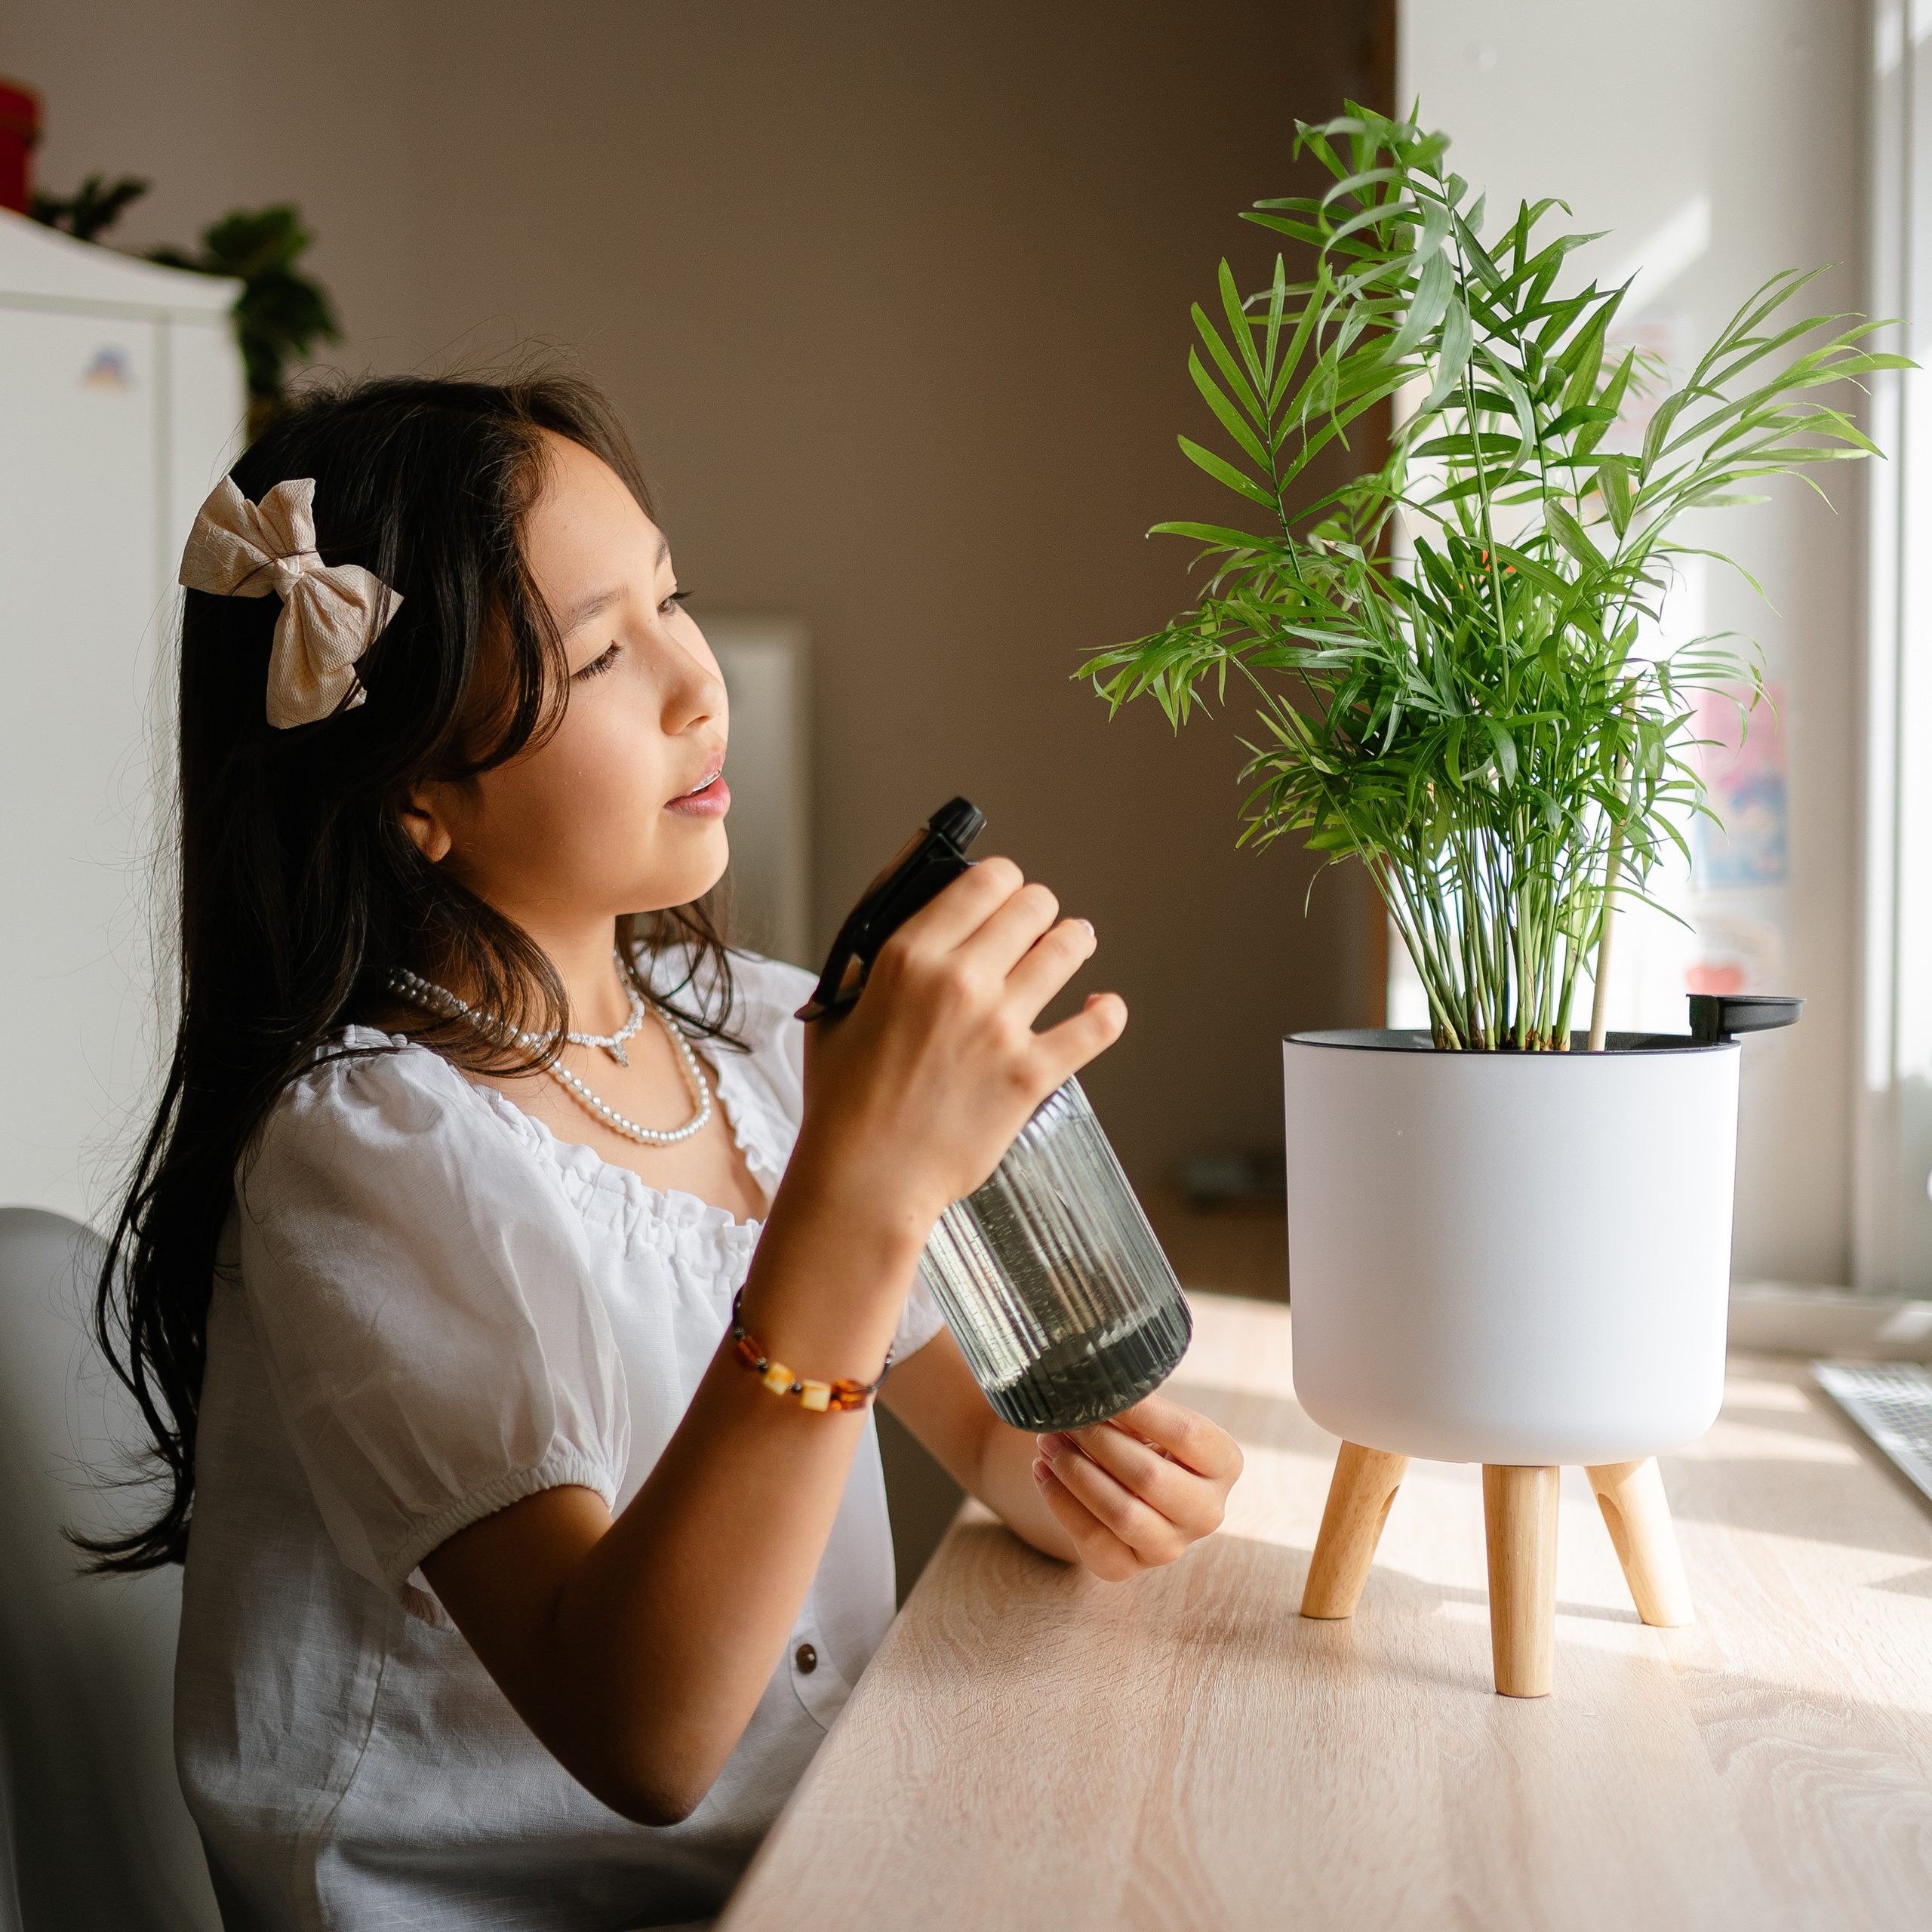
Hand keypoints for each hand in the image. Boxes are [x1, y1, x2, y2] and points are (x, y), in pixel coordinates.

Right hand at [796, 857, 1126, 1226]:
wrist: (865, 1180)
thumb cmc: (844, 1105)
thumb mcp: (835, 1011)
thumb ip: (869, 963)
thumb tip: (900, 923)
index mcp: (908, 958)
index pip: (983, 880)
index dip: (1000, 879)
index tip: (1002, 892)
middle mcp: (959, 982)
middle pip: (1032, 904)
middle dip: (1037, 910)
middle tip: (1035, 925)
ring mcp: (1000, 1027)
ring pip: (1068, 948)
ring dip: (1074, 942)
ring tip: (1074, 945)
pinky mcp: (1032, 1074)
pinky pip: (1097, 1025)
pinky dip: (1106, 1011)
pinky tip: (1101, 1006)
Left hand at [1030, 1395, 1241, 1582]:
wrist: (1124, 1490)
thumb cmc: (1141, 1439)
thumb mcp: (1150, 1417)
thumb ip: (1134, 1402)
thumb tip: (1092, 1381)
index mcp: (1224, 1464)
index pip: (1187, 1434)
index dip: (1142, 1410)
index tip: (1102, 1390)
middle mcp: (1208, 1512)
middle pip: (1150, 1477)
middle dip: (1100, 1443)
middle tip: (1065, 1418)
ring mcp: (1171, 1546)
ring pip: (1122, 1514)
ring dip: (1076, 1473)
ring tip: (1048, 1442)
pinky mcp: (1128, 1567)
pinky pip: (1092, 1540)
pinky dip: (1061, 1501)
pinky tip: (1041, 1471)